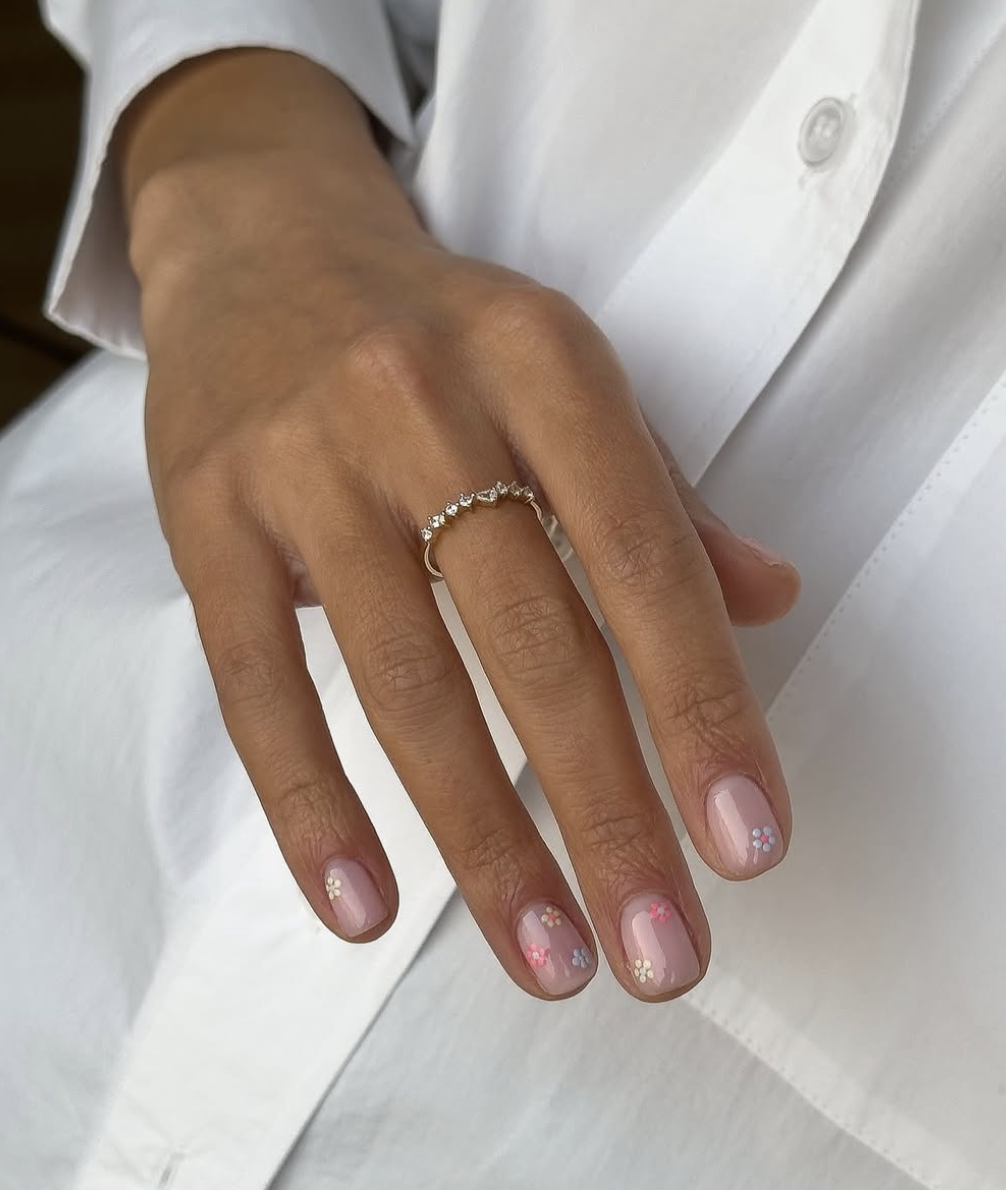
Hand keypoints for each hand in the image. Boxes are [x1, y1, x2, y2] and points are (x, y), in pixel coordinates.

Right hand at [123, 50, 799, 1000]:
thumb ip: (666, 494)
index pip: (644, 562)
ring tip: (548, 955)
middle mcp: (424, 404)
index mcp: (542, 361)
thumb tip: (768, 601)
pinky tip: (365, 903)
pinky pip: (257, 682)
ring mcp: (304, 463)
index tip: (743, 844)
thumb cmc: (438, 329)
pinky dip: (312, 804)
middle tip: (658, 949)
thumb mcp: (565, 373)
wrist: (262, 241)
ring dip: (483, 840)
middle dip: (605, 814)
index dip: (702, 710)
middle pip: (532, 643)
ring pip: (403, 682)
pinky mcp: (208, 516)